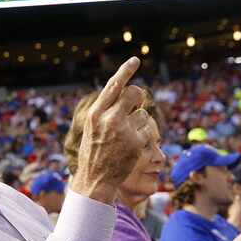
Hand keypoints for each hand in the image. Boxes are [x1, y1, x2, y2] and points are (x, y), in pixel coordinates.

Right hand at [71, 57, 147, 203]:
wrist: (95, 180)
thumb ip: (105, 111)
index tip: (136, 60)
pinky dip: (143, 137)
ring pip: (143, 113)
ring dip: (139, 123)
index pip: (113, 85)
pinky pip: (148, 131)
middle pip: (134, 93)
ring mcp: (123, 130)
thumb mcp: (92, 129)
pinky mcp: (136, 142)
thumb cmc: (93, 154)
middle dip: (138, 97)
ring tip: (126, 138)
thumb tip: (125, 93)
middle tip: (135, 105)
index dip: (126, 71)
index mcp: (95, 113)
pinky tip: (132, 148)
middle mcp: (109, 118)